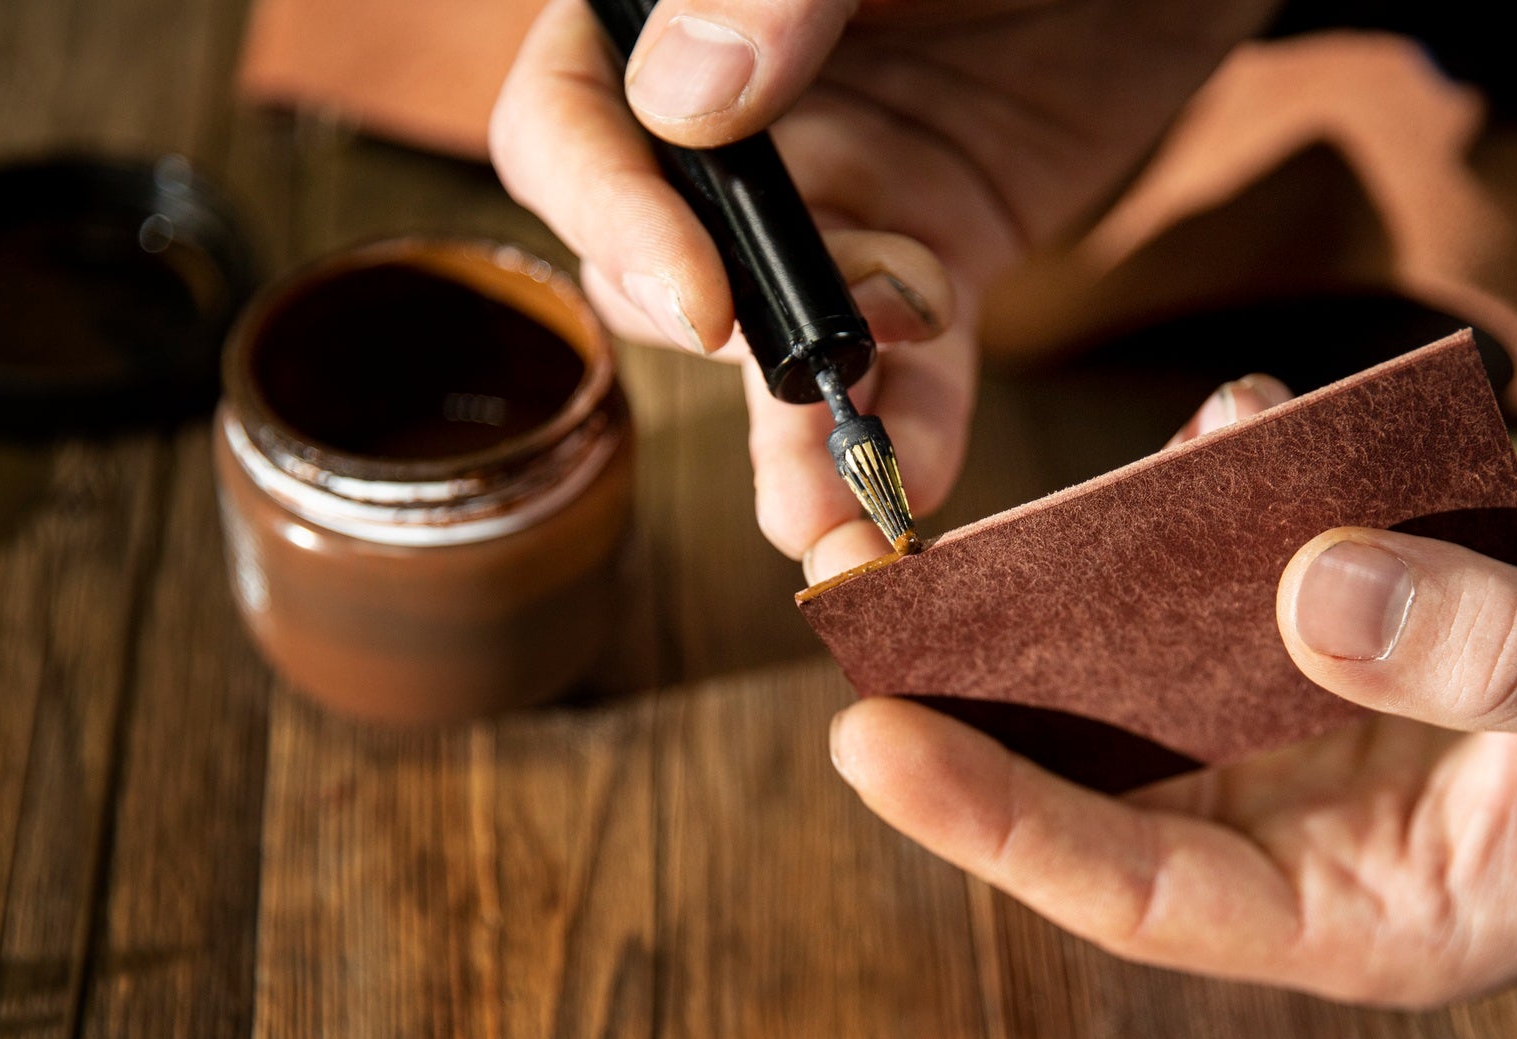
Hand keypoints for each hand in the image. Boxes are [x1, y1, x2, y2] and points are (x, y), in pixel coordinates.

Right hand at [490, 0, 1277, 571]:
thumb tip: (681, 103)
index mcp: (681, 13)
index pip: (576, 126)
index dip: (614, 220)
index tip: (703, 302)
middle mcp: (741, 118)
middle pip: (668, 255)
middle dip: (730, 344)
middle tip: (800, 389)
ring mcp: (843, 191)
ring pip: (786, 336)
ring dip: (803, 428)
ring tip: (832, 511)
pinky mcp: (940, 246)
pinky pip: (913, 353)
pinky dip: (917, 420)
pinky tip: (921, 474)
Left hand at [827, 378, 1516, 1006]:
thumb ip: (1495, 659)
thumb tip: (1306, 596)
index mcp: (1381, 913)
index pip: (1147, 894)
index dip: (1001, 829)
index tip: (871, 744)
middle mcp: (1328, 828)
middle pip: (1115, 779)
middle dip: (989, 697)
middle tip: (861, 598)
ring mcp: (1332, 726)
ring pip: (1161, 669)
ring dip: (1081, 589)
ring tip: (995, 516)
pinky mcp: (1349, 628)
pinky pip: (1240, 574)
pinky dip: (1214, 499)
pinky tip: (1223, 429)